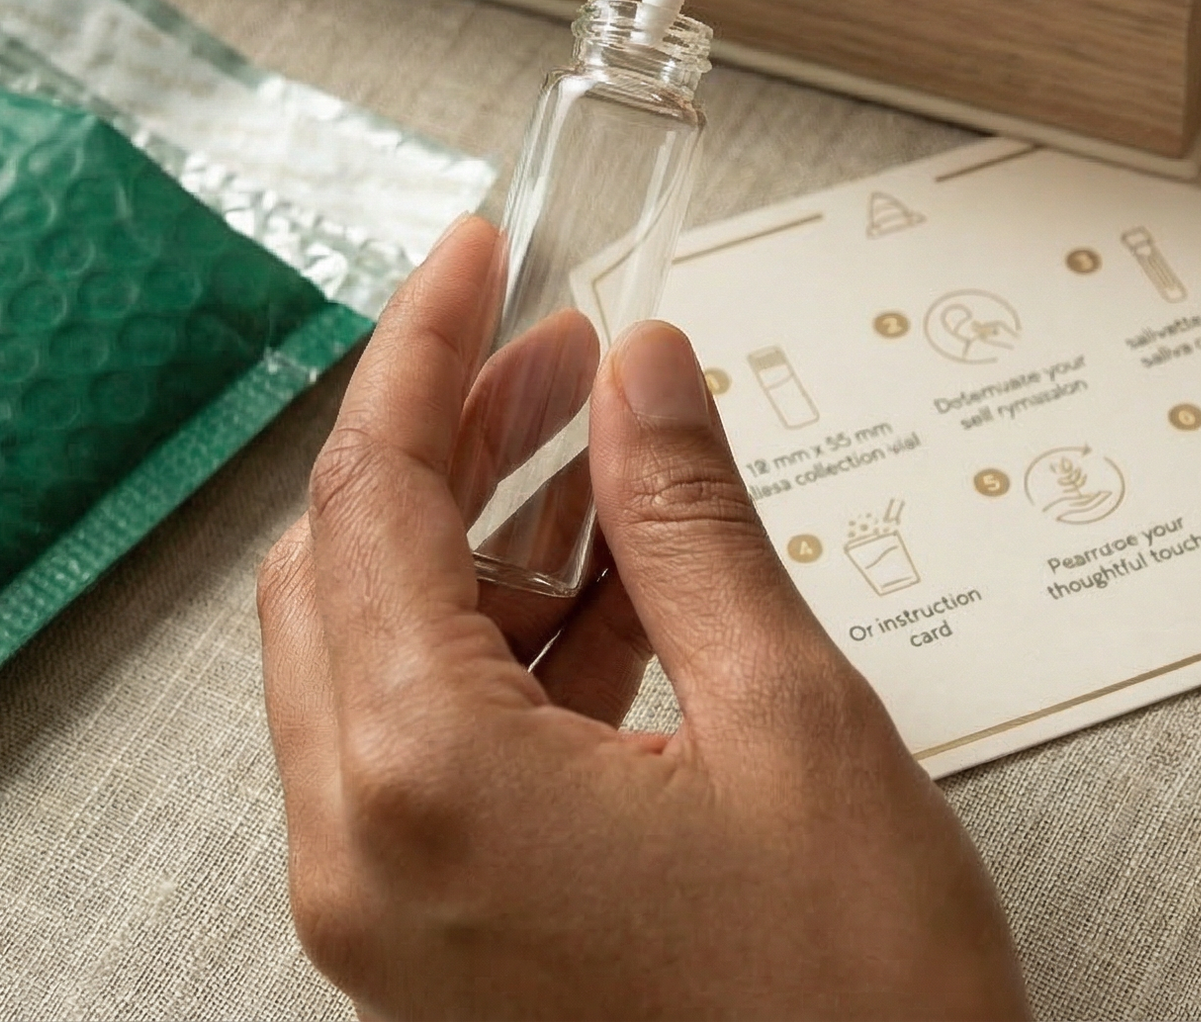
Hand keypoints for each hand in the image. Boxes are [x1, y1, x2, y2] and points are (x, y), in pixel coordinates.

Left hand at [258, 217, 1027, 1020]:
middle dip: (447, 433)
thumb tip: (644, 375)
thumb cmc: (856, 1019)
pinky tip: (609, 586)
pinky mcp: (430, 943)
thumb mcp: (791, 723)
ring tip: (600, 449)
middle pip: (344, 564)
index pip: (369, 496)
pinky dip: (496, 647)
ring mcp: (385, 910)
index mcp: (425, 787)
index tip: (476, 256)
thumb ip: (690, 520)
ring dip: (474, 534)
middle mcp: (363, 854)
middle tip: (560, 348)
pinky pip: (419, 745)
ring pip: (373, 651)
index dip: (422, 348)